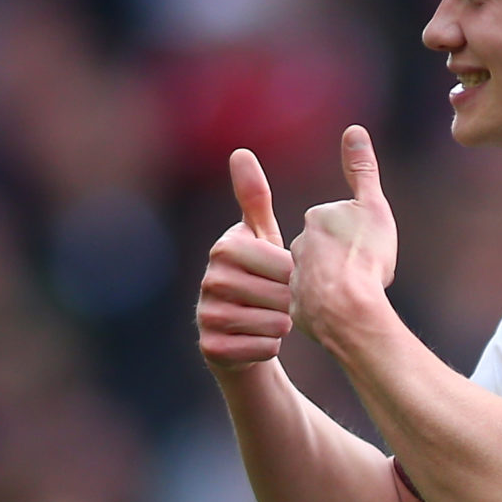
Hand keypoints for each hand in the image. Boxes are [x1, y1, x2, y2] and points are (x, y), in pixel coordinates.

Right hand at [196, 148, 293, 371]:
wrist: (239, 334)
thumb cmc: (258, 279)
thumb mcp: (261, 237)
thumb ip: (254, 198)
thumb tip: (240, 152)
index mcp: (225, 247)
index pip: (283, 263)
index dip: (294, 275)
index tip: (284, 278)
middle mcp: (210, 279)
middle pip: (280, 295)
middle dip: (289, 302)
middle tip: (279, 302)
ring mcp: (206, 314)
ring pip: (274, 324)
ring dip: (282, 325)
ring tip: (271, 319)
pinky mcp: (211, 348)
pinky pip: (263, 349)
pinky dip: (271, 347)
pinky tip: (261, 340)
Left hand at [290, 126, 397, 340]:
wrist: (346, 310)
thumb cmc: (364, 257)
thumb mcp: (373, 208)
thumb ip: (362, 170)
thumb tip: (354, 130)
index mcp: (317, 218)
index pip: (343, 222)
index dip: (362, 236)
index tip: (369, 249)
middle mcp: (298, 244)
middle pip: (330, 249)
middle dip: (347, 260)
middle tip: (365, 273)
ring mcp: (296, 276)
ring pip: (322, 275)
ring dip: (338, 283)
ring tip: (357, 295)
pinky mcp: (297, 307)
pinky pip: (317, 303)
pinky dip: (330, 306)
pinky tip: (344, 311)